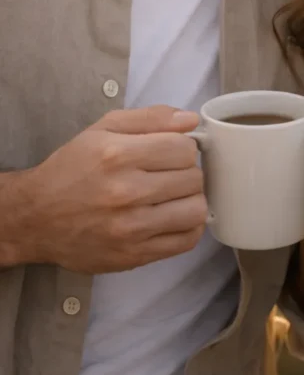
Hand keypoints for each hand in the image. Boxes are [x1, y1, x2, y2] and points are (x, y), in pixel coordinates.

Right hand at [20, 106, 206, 272]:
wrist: (36, 218)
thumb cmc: (71, 169)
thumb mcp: (103, 129)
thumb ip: (150, 118)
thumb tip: (191, 119)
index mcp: (117, 156)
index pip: (184, 149)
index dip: (184, 147)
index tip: (171, 152)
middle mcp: (125, 193)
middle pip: (193, 178)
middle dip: (187, 171)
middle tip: (170, 174)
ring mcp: (130, 229)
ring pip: (195, 210)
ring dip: (191, 199)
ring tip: (174, 195)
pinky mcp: (133, 256)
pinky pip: (185, 241)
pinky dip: (188, 227)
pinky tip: (173, 217)